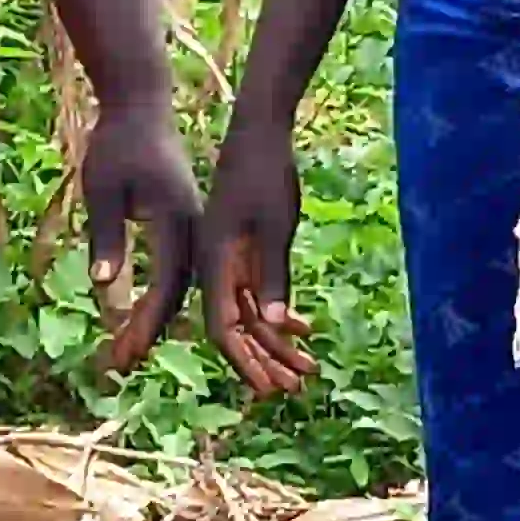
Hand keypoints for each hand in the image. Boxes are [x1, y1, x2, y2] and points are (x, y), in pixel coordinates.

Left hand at [75, 97, 199, 377]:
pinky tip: (141, 313)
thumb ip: (105, 234)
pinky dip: (161, 295)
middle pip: (176, 292)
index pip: (166, 284)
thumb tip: (102, 284)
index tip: (126, 353)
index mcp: (174, 220)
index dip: (146, 323)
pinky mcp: (184, 221)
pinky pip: (178, 267)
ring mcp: (191, 224)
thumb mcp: (102, 186)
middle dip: (148, 331)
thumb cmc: (117, 142)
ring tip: (126, 347)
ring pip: (180, 284)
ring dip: (155, 317)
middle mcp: (191, 227)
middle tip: (120, 362)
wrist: (140, 105)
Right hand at [195, 110, 317, 399]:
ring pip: (249, 311)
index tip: (268, 391)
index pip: (223, 327)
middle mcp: (214, 263)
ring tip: (306, 371)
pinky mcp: (241, 245)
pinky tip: (302, 329)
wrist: (259, 129)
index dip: (244, 362)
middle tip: (293, 390)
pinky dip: (278, 312)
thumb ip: (274, 274)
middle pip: (236, 326)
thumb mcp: (275, 225)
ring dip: (275, 343)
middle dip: (263, 362)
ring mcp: (228, 255)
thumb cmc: (265, 172)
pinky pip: (256, 289)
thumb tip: (275, 324)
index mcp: (213, 260)